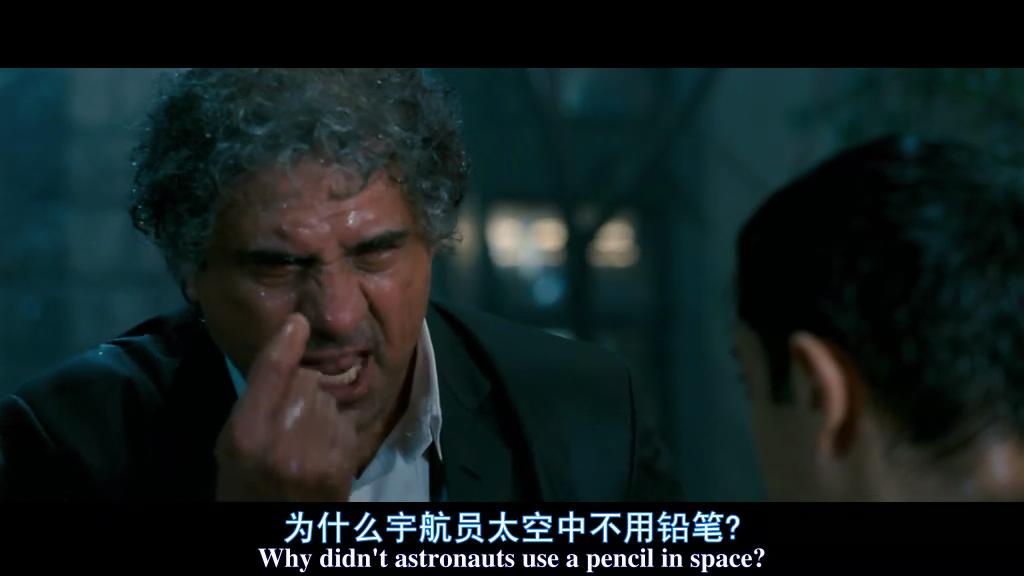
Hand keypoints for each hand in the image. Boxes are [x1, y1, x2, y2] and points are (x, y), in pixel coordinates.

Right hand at [215, 314, 356, 500]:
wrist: (278, 536)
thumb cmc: (247, 485)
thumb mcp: (232, 445)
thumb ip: (254, 402)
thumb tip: (283, 347)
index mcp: (245, 434)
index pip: (271, 372)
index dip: (286, 342)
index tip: (298, 321)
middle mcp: (281, 438)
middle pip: (306, 380)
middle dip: (301, 389)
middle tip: (288, 419)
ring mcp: (315, 452)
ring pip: (328, 398)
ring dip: (320, 410)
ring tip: (304, 440)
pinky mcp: (342, 462)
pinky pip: (344, 422)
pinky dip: (336, 430)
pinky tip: (321, 452)